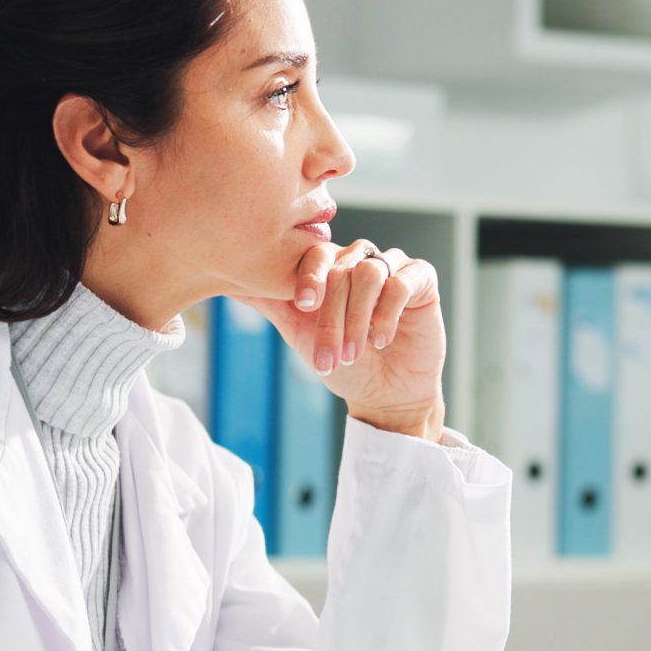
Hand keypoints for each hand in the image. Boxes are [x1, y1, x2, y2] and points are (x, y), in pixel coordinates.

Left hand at [235, 240, 445, 438]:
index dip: (309, 277)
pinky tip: (382, 340)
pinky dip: (388, 314)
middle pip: (341, 269)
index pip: (315, 255)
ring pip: (370, 273)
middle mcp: (361, 260)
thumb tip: (227, 282)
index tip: (303, 306)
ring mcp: (392, 267)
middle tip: (330, 355)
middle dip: (333, 317)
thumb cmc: (343, 363)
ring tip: (354, 352)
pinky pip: (402, 282)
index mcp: (332, 268)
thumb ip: (272, 303)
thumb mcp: (300, 334)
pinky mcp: (422, 280)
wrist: (385, 395)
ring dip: (358, 318)